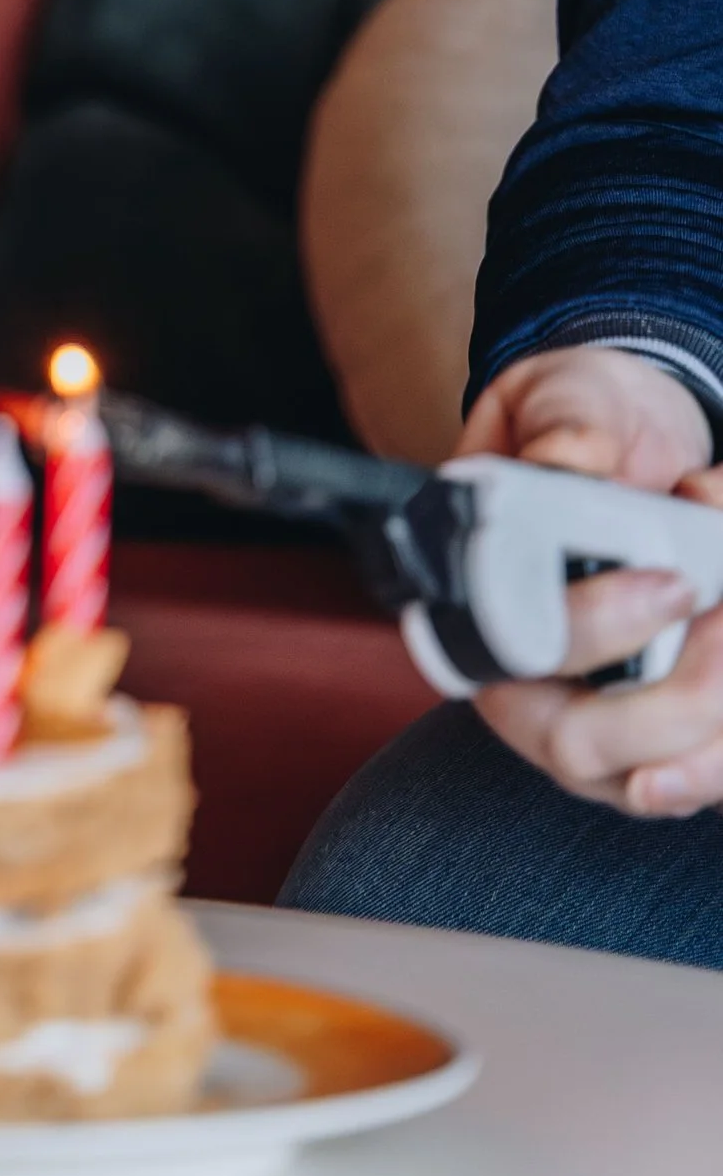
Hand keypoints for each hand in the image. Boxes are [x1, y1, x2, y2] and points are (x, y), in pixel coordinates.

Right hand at [464, 347, 722, 816]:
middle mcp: (520, 681)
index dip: (593, 629)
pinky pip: (697, 773)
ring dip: (712, 721)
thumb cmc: (585, 422)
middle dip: (677, 696)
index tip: (674, 583)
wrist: (636, 443)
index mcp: (476, 594)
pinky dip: (721, 748)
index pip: (513, 647)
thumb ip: (565, 424)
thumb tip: (574, 457)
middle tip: (721, 606)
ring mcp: (589, 729)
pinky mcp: (654, 746)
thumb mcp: (566, 397)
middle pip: (579, 742)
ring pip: (647, 778)